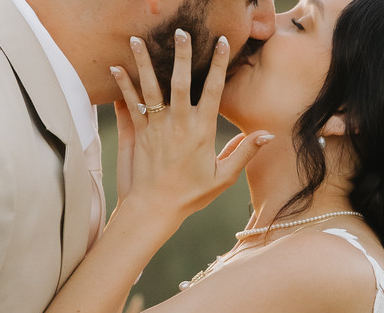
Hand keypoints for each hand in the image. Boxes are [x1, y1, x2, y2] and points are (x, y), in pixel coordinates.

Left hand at [110, 30, 274, 219]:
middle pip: (181, 81)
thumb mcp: (223, 177)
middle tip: (180, 32)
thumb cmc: (190, 195)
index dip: (220, 65)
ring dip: (144, 62)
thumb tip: (267, 134)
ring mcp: (157, 127)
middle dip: (182, 54)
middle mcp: (179, 124)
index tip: (223, 42)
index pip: (214, 90)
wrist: (154, 209)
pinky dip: (123, 85)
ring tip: (137, 39)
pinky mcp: (139, 133)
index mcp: (202, 131)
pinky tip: (115, 67)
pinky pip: (130, 104)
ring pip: (151, 87)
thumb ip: (244, 152)